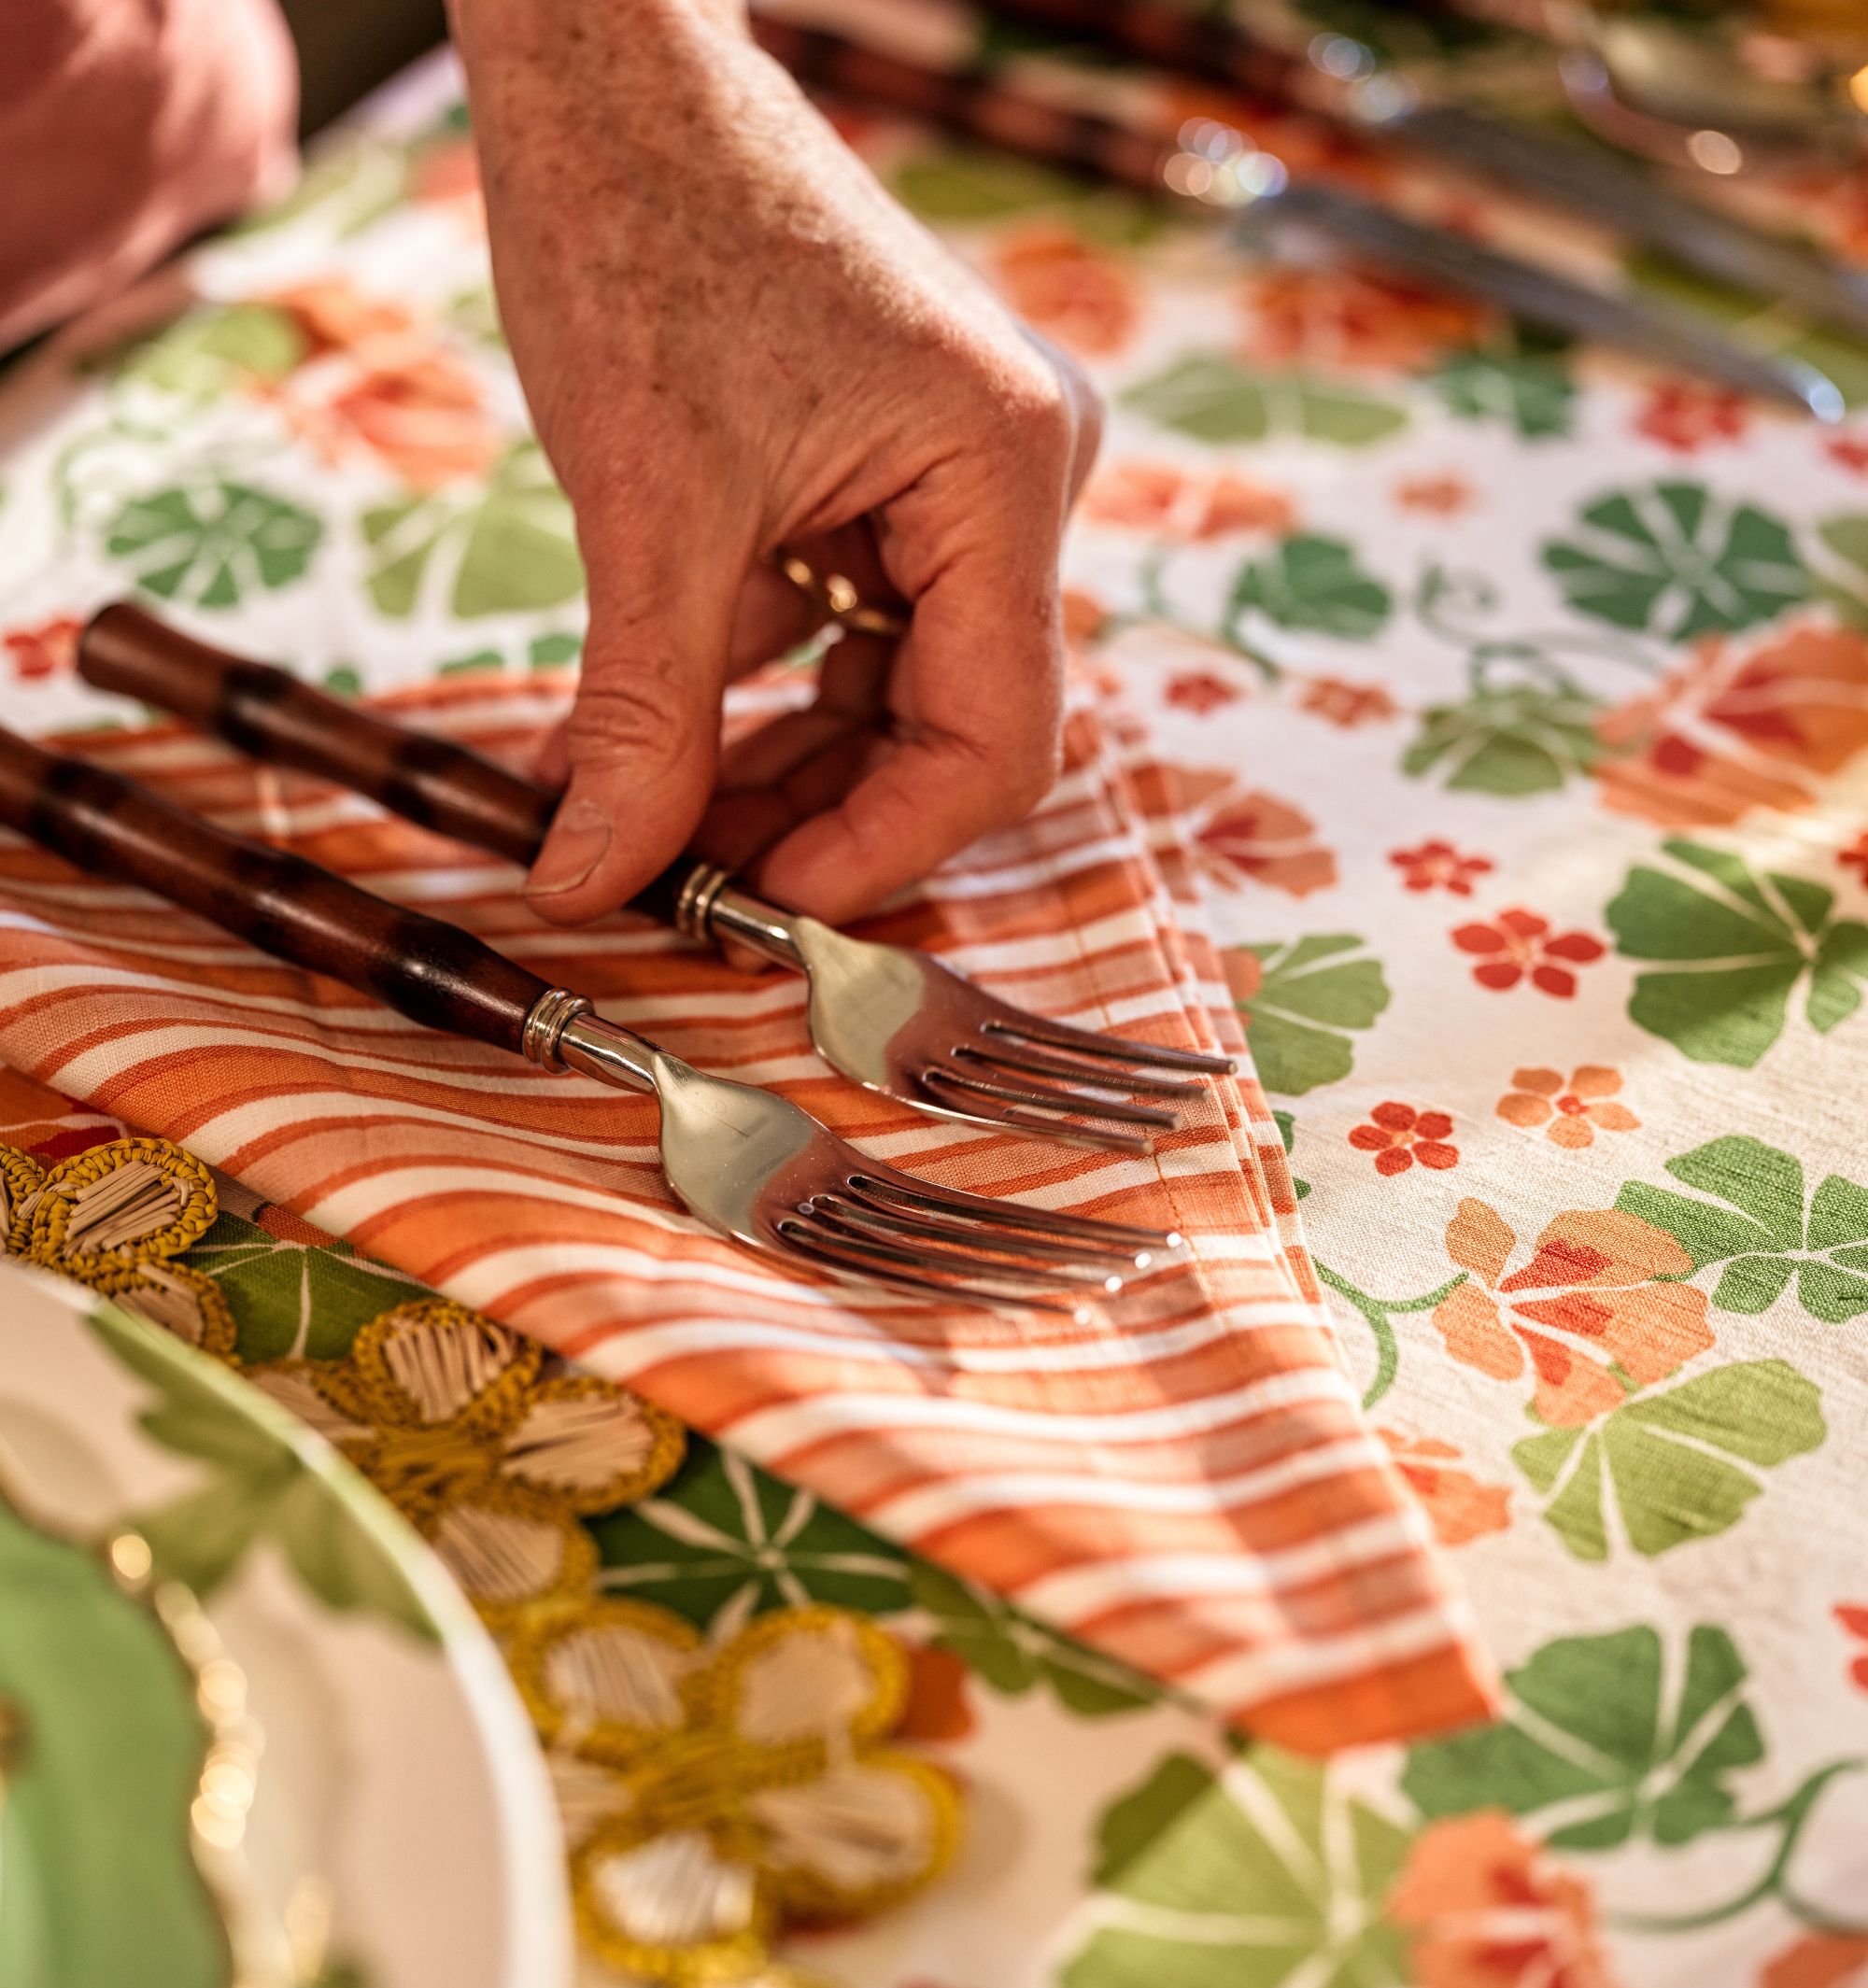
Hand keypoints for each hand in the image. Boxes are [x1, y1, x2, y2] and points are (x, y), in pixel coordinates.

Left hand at [448, 0, 1100, 922]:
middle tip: (692, 885)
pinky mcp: (895, 479)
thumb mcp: (645, 510)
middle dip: (820, 817)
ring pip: (895, 694)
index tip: (762, 912)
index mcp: (1006, 473)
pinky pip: (851, 631)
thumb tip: (597, 884)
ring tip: (650, 822)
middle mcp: (1018, 483)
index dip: (882, 848)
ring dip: (778, 769)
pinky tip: (653, 741)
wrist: (614, 79)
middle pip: (952, 727)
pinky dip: (759, 694)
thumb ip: (639, 717)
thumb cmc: (646, 234)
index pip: (997, 738)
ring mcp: (961, 483)